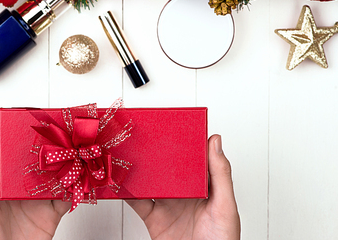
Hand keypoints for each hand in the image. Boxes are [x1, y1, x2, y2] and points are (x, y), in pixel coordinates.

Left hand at [0, 141, 70, 239]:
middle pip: (38, 164)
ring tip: (74, 153)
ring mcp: (37, 202)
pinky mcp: (51, 215)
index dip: (22, 141)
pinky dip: (76, 187)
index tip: (34, 125)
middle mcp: (20, 190)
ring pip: (55, 177)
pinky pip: (67, 197)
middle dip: (49, 150)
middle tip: (61, 136)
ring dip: (65, 166)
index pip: (12, 157)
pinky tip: (79, 178)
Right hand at [126, 134, 240, 239]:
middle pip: (167, 168)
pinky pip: (136, 202)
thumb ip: (220, 174)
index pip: (193, 159)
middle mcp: (184, 193)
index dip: (183, 142)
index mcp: (205, 187)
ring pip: (149, 182)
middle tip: (142, 136)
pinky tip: (119, 182)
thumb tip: (215, 141)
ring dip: (137, 170)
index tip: (172, 125)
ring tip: (126, 154)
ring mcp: (168, 205)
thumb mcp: (225, 206)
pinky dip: (125, 193)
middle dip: (155, 153)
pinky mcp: (153, 219)